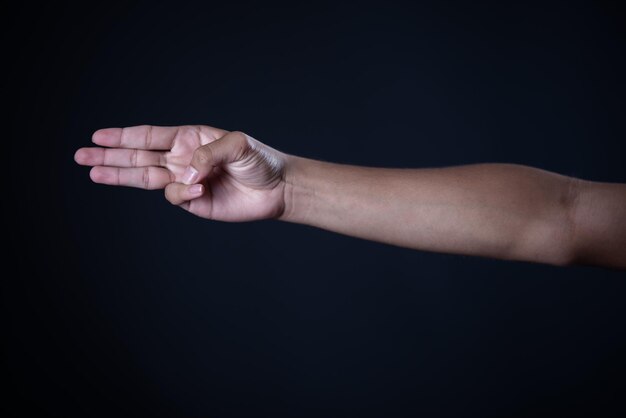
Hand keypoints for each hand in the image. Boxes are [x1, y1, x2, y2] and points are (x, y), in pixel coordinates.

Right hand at [74, 125, 287, 220]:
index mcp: (190, 138)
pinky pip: (175, 196)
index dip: (124, 136)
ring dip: (120, 175)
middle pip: (139, 157)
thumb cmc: (260, 161)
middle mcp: (183, 158)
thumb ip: (209, 154)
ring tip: (93, 172)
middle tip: (81, 155)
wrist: (277, 189)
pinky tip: (196, 190)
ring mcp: (186, 181)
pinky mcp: (194, 202)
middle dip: (110, 156)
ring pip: (146, 178)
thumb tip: (186, 172)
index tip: (98, 136)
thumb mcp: (239, 145)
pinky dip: (180, 193)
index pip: (150, 136)